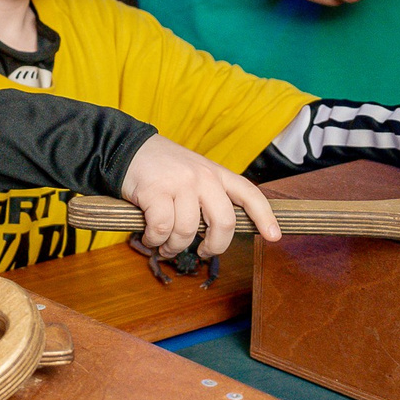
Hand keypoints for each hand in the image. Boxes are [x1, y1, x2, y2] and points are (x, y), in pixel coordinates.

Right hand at [118, 133, 283, 256]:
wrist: (126, 147)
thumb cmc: (161, 168)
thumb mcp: (193, 173)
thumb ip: (209, 196)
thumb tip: (217, 233)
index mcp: (216, 173)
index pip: (249, 194)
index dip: (265, 217)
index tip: (274, 237)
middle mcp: (202, 177)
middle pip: (224, 222)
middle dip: (214, 246)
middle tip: (203, 252)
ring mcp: (180, 183)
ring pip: (187, 231)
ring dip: (174, 247)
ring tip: (165, 246)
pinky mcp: (155, 191)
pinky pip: (161, 229)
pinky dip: (154, 239)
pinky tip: (150, 236)